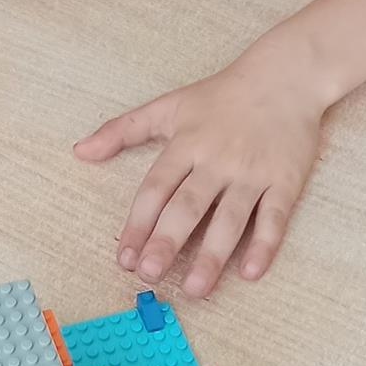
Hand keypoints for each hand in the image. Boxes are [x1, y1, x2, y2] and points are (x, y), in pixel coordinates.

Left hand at [74, 66, 325, 297]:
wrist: (285, 77)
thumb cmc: (222, 95)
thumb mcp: (168, 106)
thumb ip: (122, 130)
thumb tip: (80, 151)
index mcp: (186, 143)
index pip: (155, 189)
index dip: (138, 223)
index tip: (123, 257)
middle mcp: (217, 160)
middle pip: (187, 207)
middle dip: (166, 242)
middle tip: (148, 274)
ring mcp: (252, 172)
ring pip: (229, 219)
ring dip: (211, 256)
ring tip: (194, 288)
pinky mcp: (285, 180)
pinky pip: (274, 217)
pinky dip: (264, 245)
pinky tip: (250, 273)